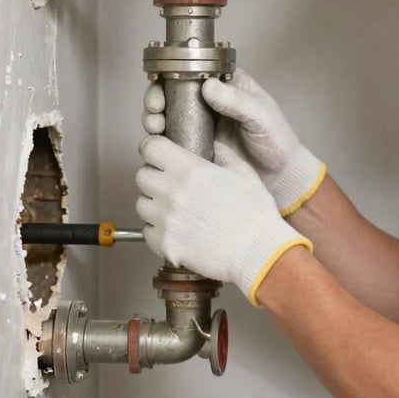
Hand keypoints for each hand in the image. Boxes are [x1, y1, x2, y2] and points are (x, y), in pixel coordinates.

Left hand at [136, 134, 311, 304]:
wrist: (257, 252)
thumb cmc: (255, 214)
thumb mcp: (244, 172)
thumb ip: (223, 153)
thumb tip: (212, 145)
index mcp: (190, 170)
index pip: (151, 148)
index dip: (155, 149)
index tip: (160, 154)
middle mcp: (172, 192)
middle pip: (142, 175)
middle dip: (154, 176)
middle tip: (170, 183)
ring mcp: (165, 220)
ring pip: (141, 204)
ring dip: (154, 204)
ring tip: (175, 209)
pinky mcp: (164, 244)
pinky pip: (147, 231)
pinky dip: (158, 230)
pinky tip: (177, 229)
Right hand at [142, 69, 325, 215]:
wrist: (280, 177)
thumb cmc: (277, 141)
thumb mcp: (262, 117)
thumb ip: (238, 101)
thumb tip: (208, 86)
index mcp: (227, 84)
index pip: (194, 71)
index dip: (172, 76)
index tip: (162, 88)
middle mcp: (210, 101)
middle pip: (173, 92)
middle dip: (156, 98)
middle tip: (154, 110)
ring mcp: (200, 124)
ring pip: (168, 115)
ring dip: (154, 118)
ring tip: (154, 128)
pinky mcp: (195, 146)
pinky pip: (172, 140)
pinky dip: (161, 141)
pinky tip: (156, 145)